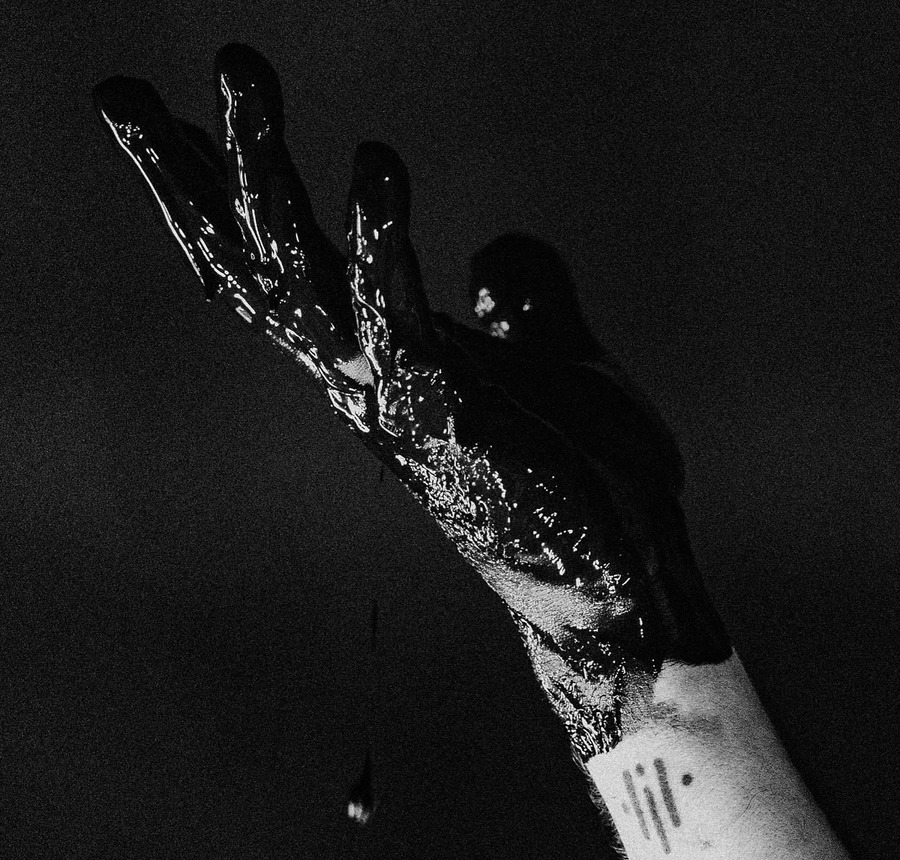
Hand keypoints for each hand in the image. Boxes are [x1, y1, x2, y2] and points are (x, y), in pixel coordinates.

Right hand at [94, 44, 729, 761]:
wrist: (615, 585)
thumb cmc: (582, 485)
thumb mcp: (554, 369)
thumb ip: (522, 308)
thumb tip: (499, 255)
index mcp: (387, 361)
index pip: (286, 271)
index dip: (225, 200)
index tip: (174, 122)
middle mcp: (369, 382)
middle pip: (256, 270)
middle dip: (193, 177)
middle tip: (122, 91)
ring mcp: (398, 404)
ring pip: (301, 281)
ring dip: (264, 175)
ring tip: (239, 72)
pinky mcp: (449, 420)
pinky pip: (397, 321)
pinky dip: (381, 241)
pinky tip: (374, 166)